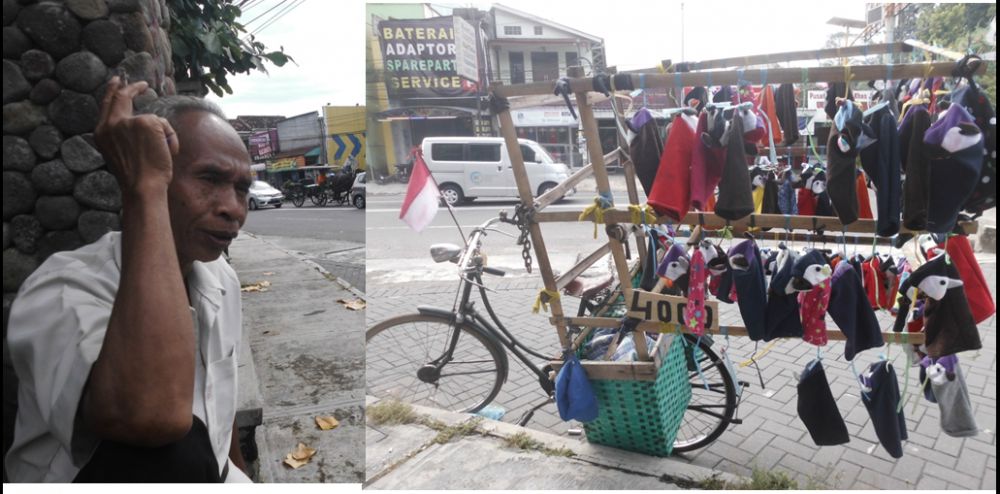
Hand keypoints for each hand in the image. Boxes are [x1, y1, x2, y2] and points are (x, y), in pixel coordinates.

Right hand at [94, 76, 179, 195]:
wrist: (143, 186)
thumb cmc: (136, 176)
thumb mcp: (119, 152)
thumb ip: (123, 134)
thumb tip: (140, 120)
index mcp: (101, 132)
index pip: (106, 105)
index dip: (113, 91)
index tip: (117, 82)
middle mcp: (110, 124)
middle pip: (121, 96)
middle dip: (131, 88)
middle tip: (140, 84)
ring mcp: (127, 121)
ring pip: (151, 118)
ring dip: (161, 134)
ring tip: (162, 153)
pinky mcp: (145, 122)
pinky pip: (163, 125)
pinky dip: (170, 138)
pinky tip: (166, 152)